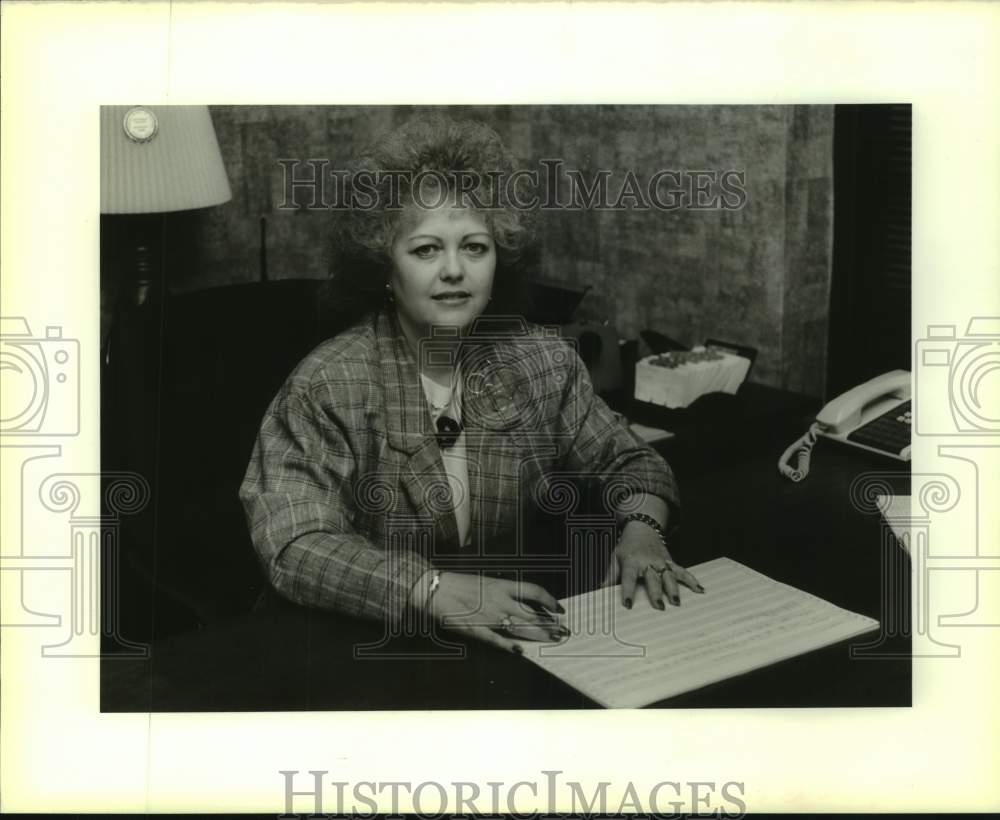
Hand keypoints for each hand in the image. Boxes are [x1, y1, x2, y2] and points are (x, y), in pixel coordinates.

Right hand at [428, 572, 568, 653]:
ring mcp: (490, 617)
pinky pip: (498, 640)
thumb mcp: (486, 582)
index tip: (560, 609)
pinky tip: (522, 651)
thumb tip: (521, 602)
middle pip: (532, 614)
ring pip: (521, 628)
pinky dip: (510, 646)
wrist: (436, 590)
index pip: (534, 592)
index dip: (550, 601)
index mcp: (502, 586)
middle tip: (563, 632)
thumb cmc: (460, 584)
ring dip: (539, 636)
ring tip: (553, 640)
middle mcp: (500, 601)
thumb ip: (504, 592)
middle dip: (550, 625)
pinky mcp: (478, 630)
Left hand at [601, 521, 703, 608]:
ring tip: (677, 602)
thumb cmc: (627, 547)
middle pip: (652, 578)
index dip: (627, 591)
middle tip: (659, 607)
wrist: (642, 528)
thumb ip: (610, 576)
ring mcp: (660, 561)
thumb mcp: (615, 558)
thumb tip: (599, 592)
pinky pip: (682, 571)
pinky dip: (691, 580)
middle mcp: (647, 561)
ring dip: (673, 588)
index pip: (627, 578)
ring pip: (669, 575)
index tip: (627, 605)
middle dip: (656, 592)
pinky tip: (700, 589)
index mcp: (631, 561)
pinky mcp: (670, 561)